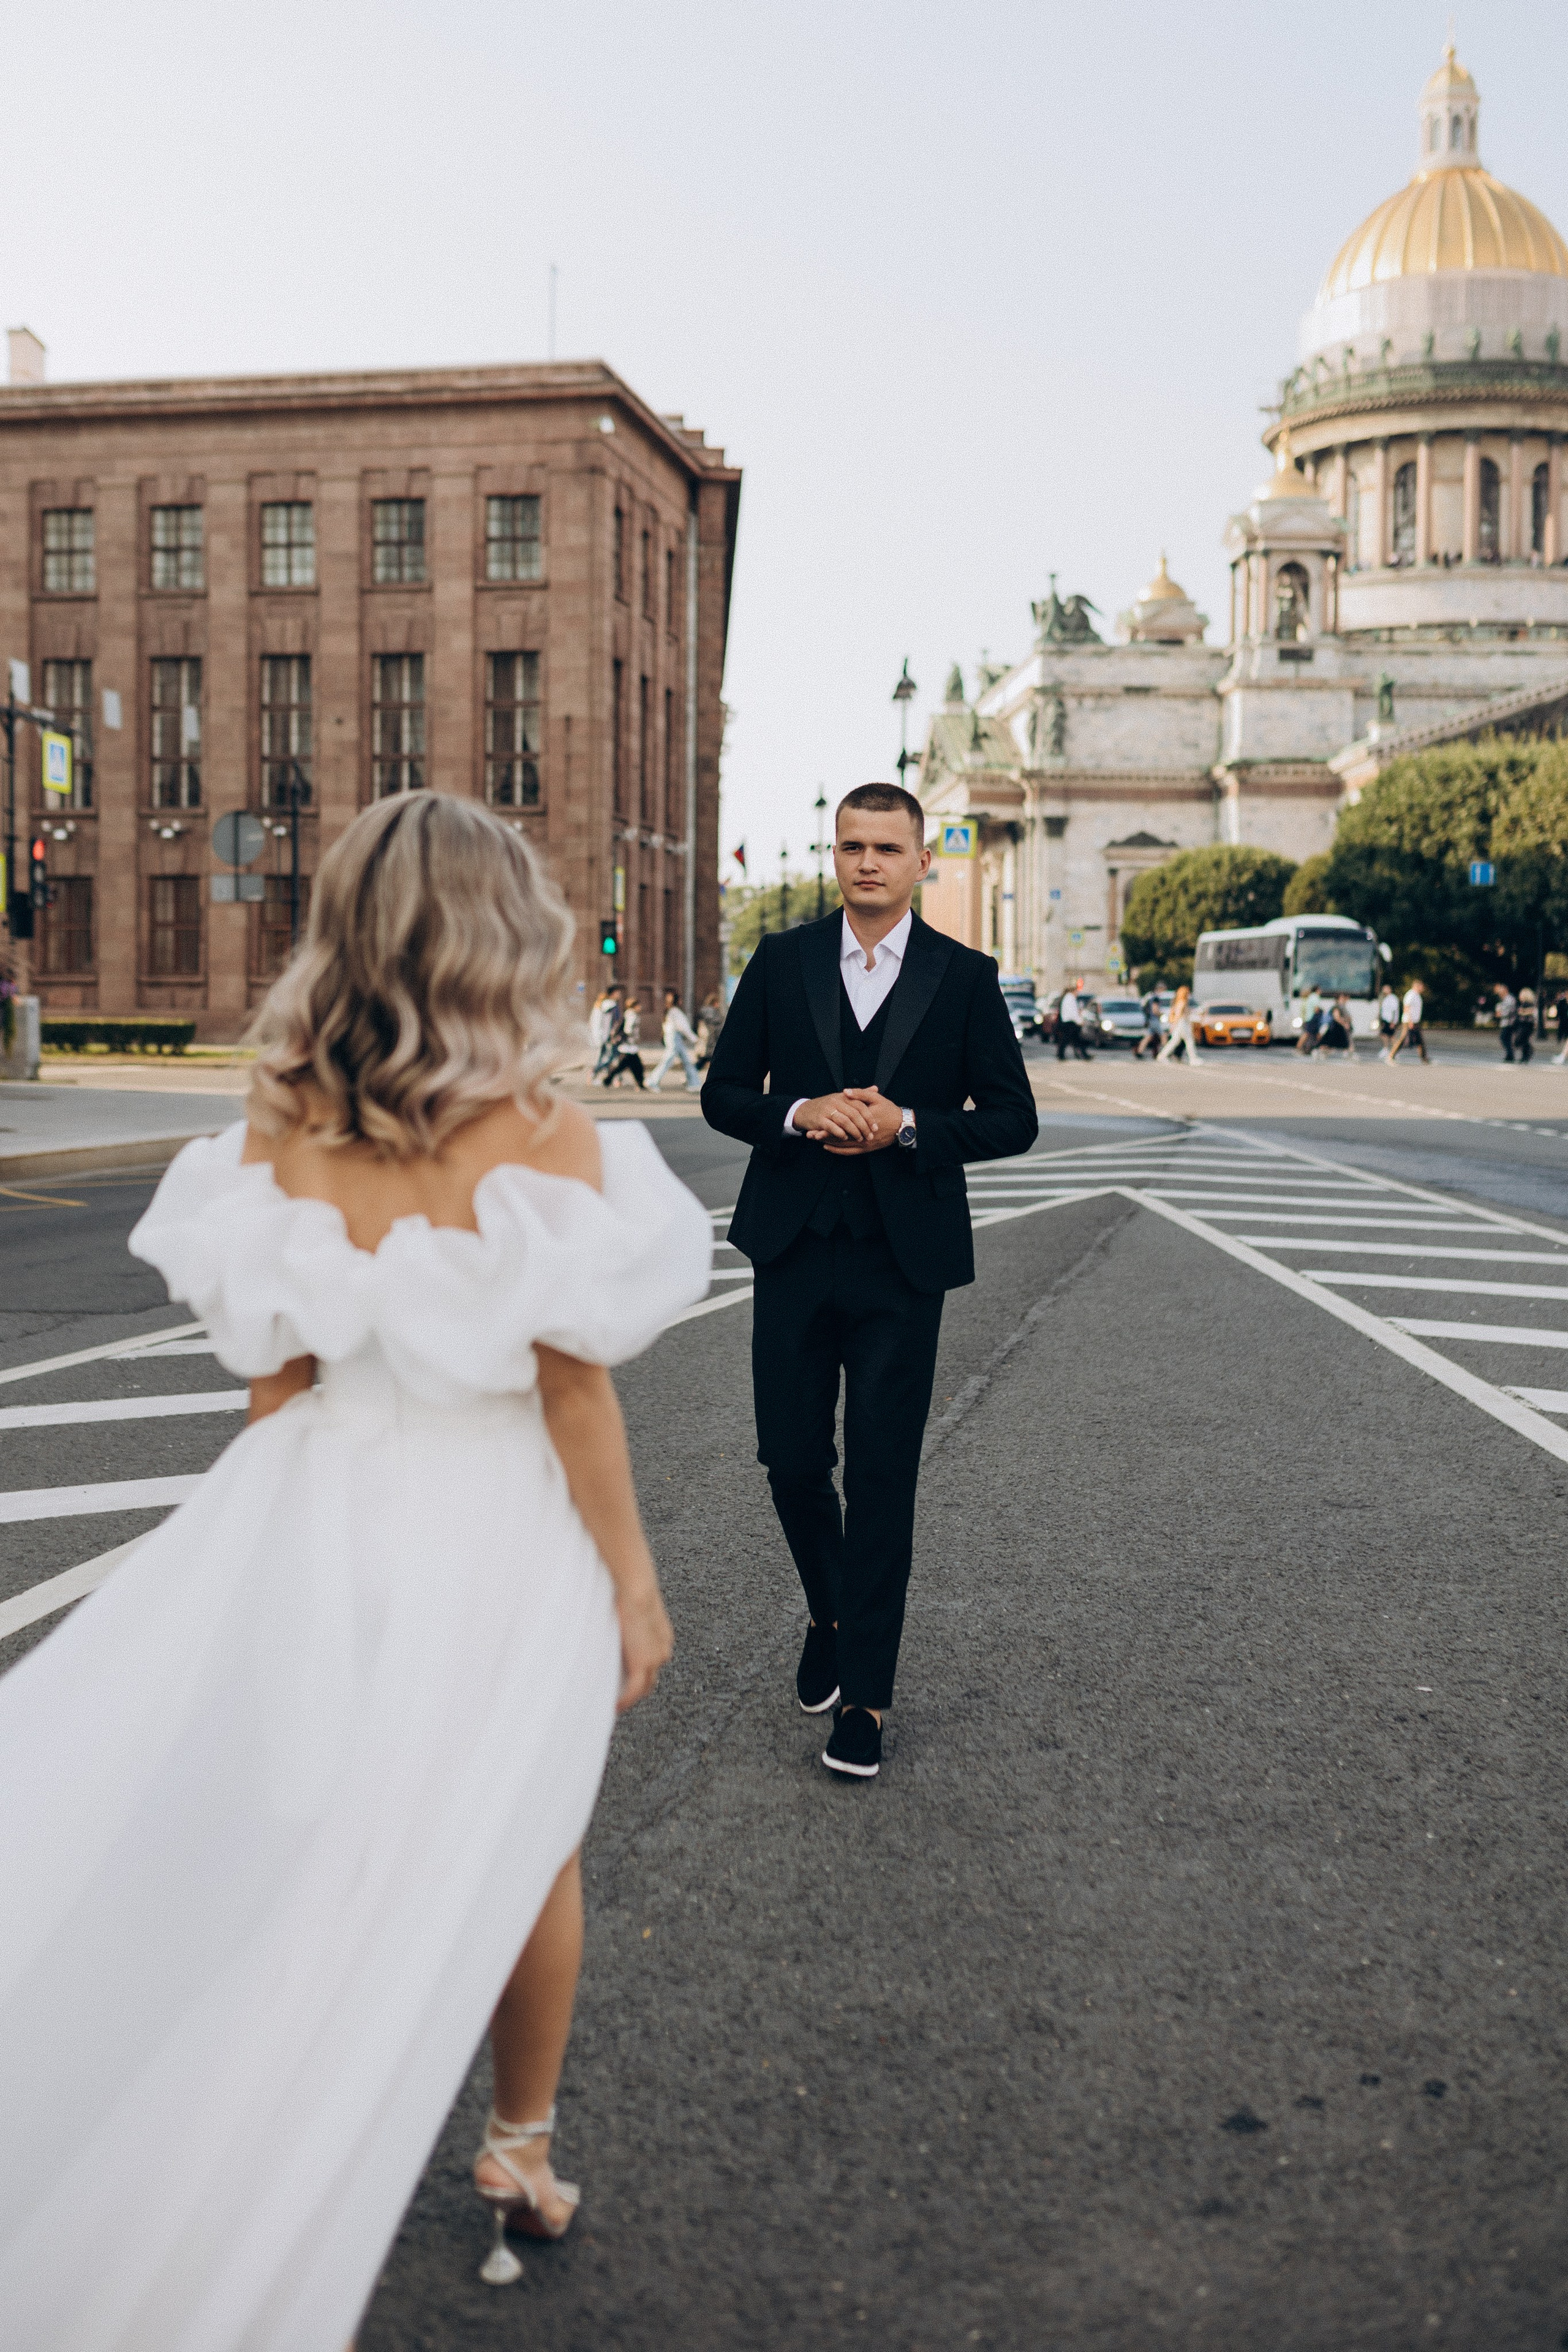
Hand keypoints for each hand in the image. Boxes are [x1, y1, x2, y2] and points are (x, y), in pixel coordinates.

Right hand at [616, 1579, 673, 1712]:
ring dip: (631, 1697)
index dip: (641, 1671)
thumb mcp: (631, 1607)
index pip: (653, 1660)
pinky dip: (625, 1700)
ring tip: (617, 1704)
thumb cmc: (631, 1589)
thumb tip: (614, 1616)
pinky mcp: (643, 1664)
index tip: (627, 1677)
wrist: (637, 1589)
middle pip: (651, 1677)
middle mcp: (663, 1649)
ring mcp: (655, 1658)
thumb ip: (627, 1618)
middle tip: (620, 1695)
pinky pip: (634, 1690)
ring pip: (644, 1687)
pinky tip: (615, 1706)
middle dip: (637, 1688)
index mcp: (662, 1637)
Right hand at [791, 1090, 880, 1144]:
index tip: (876, 1127)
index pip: (860, 1106)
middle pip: (854, 1114)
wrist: (805, 1110)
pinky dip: (840, 1133)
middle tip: (869, 1136)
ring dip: (854, 1132)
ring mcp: (827, 1110)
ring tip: (860, 1139)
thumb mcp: (842, 1097)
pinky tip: (845, 1138)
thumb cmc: (827, 1106)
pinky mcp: (819, 1119)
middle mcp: (836, 1101)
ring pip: (845, 1121)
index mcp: (843, 1096)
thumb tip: (875, 1089)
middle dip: (863, 1127)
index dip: (869, 1117)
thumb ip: (859, 1094)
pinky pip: (832, 1127)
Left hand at [822, 1087, 901, 1156]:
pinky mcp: (867, 1148)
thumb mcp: (877, 1098)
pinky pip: (850, 1152)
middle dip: (823, 1135)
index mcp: (863, 1120)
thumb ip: (860, 1094)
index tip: (815, 1124)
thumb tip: (845, 1092)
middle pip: (838, 1136)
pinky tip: (828, 1147)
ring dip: (828, 1142)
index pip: (841, 1124)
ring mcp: (865, 1143)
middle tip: (810, 1134)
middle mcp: (862, 1134)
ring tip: (815, 1140)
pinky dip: (838, 1150)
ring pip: (843, 1145)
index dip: (827, 1125)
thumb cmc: (890, 1110)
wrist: (903, 1126)